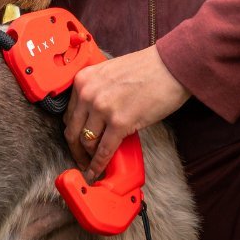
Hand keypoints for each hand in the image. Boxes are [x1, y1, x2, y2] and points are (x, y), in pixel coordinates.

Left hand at [64, 46, 188, 182]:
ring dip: (89, 157)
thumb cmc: (147, 69)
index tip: (76, 142)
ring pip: (86, 142)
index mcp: (83, 80)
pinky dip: (99, 164)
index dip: (72, 132)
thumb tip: (95, 119)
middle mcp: (88, 93)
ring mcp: (102, 108)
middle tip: (81, 160)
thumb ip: (98, 93)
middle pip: (73, 130)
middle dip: (76, 150)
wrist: (171, 68)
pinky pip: (104, 150)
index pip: (69, 114)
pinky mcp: (119, 122)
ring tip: (92, 165)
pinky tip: (97, 171)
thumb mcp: (110, 75)